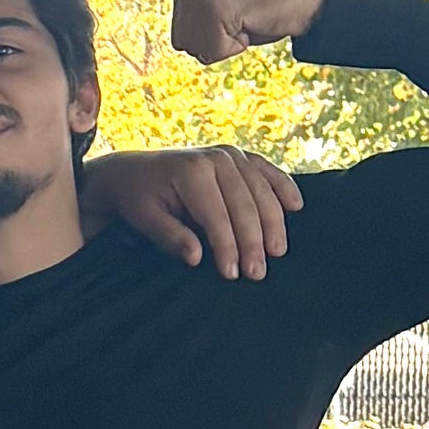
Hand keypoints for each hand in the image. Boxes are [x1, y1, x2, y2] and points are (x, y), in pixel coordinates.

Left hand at [86, 143, 305, 280]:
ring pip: (261, 191)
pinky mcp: (239, 156)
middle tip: (258, 274)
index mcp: (191, 172)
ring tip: (277, 252)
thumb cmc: (139, 199)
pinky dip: (283, 187)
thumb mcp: (145, 219)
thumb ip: (170, 237)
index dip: (227, 247)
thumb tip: (196, 257)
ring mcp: (230, 154)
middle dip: (253, 242)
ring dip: (273, 223)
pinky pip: (266, 171)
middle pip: (244, 205)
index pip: (216, 216)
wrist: (132, 171)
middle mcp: (215, 158)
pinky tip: (296, 207)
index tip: (233, 274)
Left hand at [167, 0, 328, 65]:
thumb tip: (178, 42)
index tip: (232, 17)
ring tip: (245, 19)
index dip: (210, 39)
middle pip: (184, 46)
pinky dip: (237, 46)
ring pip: (199, 51)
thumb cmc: (263, 10)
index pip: (179, 40)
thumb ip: (196, 22)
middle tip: (241, 19)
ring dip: (226, 44)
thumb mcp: (220, 12)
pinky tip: (251, 22)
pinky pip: (214, 52)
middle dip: (216, 42)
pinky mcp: (216, 8)